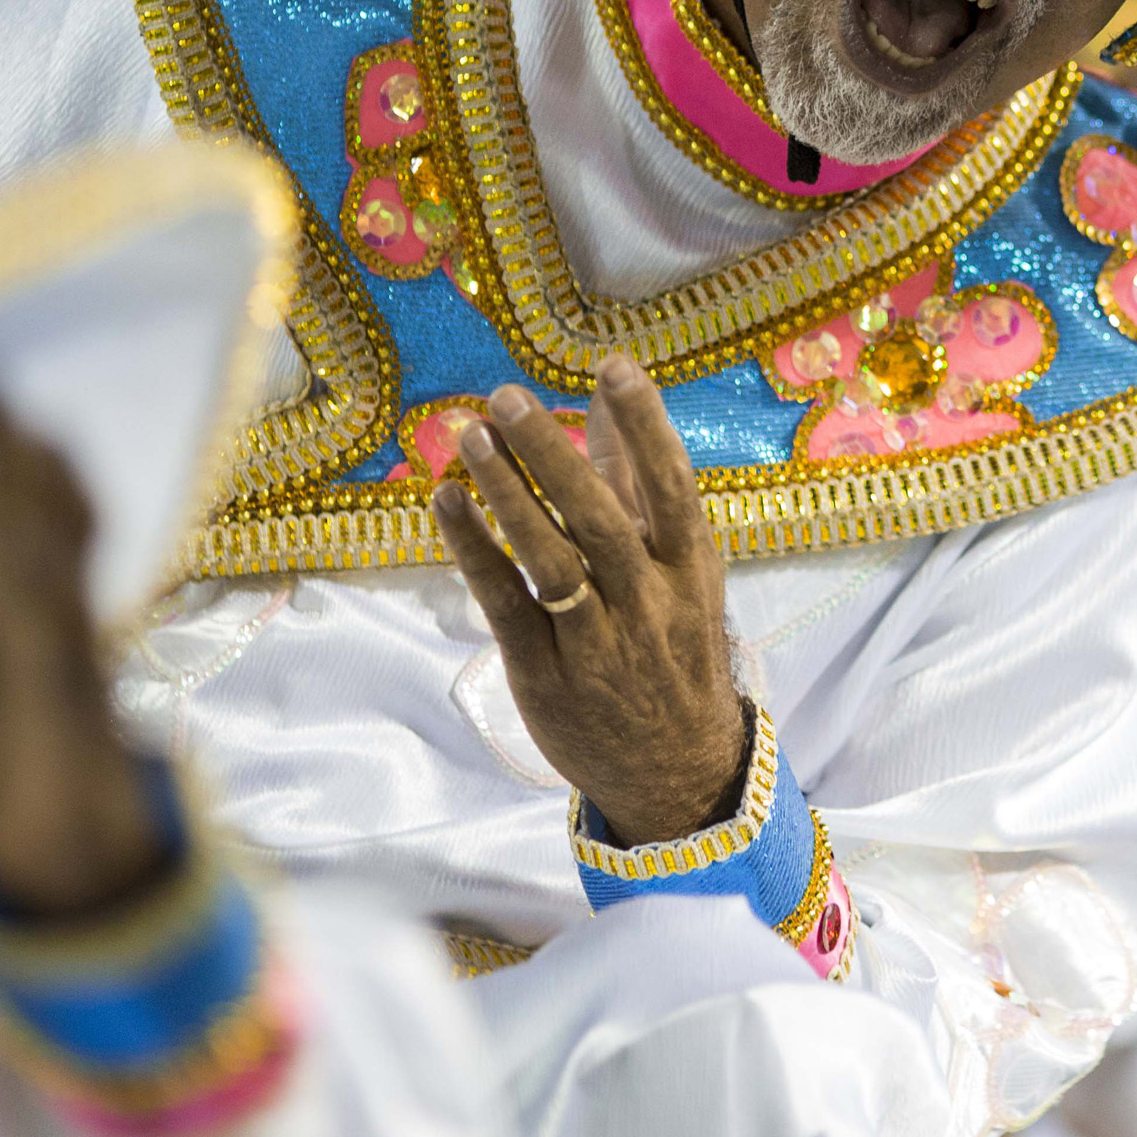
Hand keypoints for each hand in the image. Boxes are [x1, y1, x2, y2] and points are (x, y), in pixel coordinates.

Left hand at [429, 367, 749, 845]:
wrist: (675, 769)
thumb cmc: (673, 647)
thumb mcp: (678, 568)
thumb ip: (637, 480)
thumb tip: (611, 394)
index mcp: (688, 567)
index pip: (671, 485)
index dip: (646, 425)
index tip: (614, 367)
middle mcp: (648, 601)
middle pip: (600, 518)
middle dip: (553, 454)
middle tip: (508, 398)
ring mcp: (597, 642)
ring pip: (551, 560)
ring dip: (509, 494)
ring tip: (470, 436)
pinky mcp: (545, 674)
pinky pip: (506, 605)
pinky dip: (475, 551)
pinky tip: (448, 502)